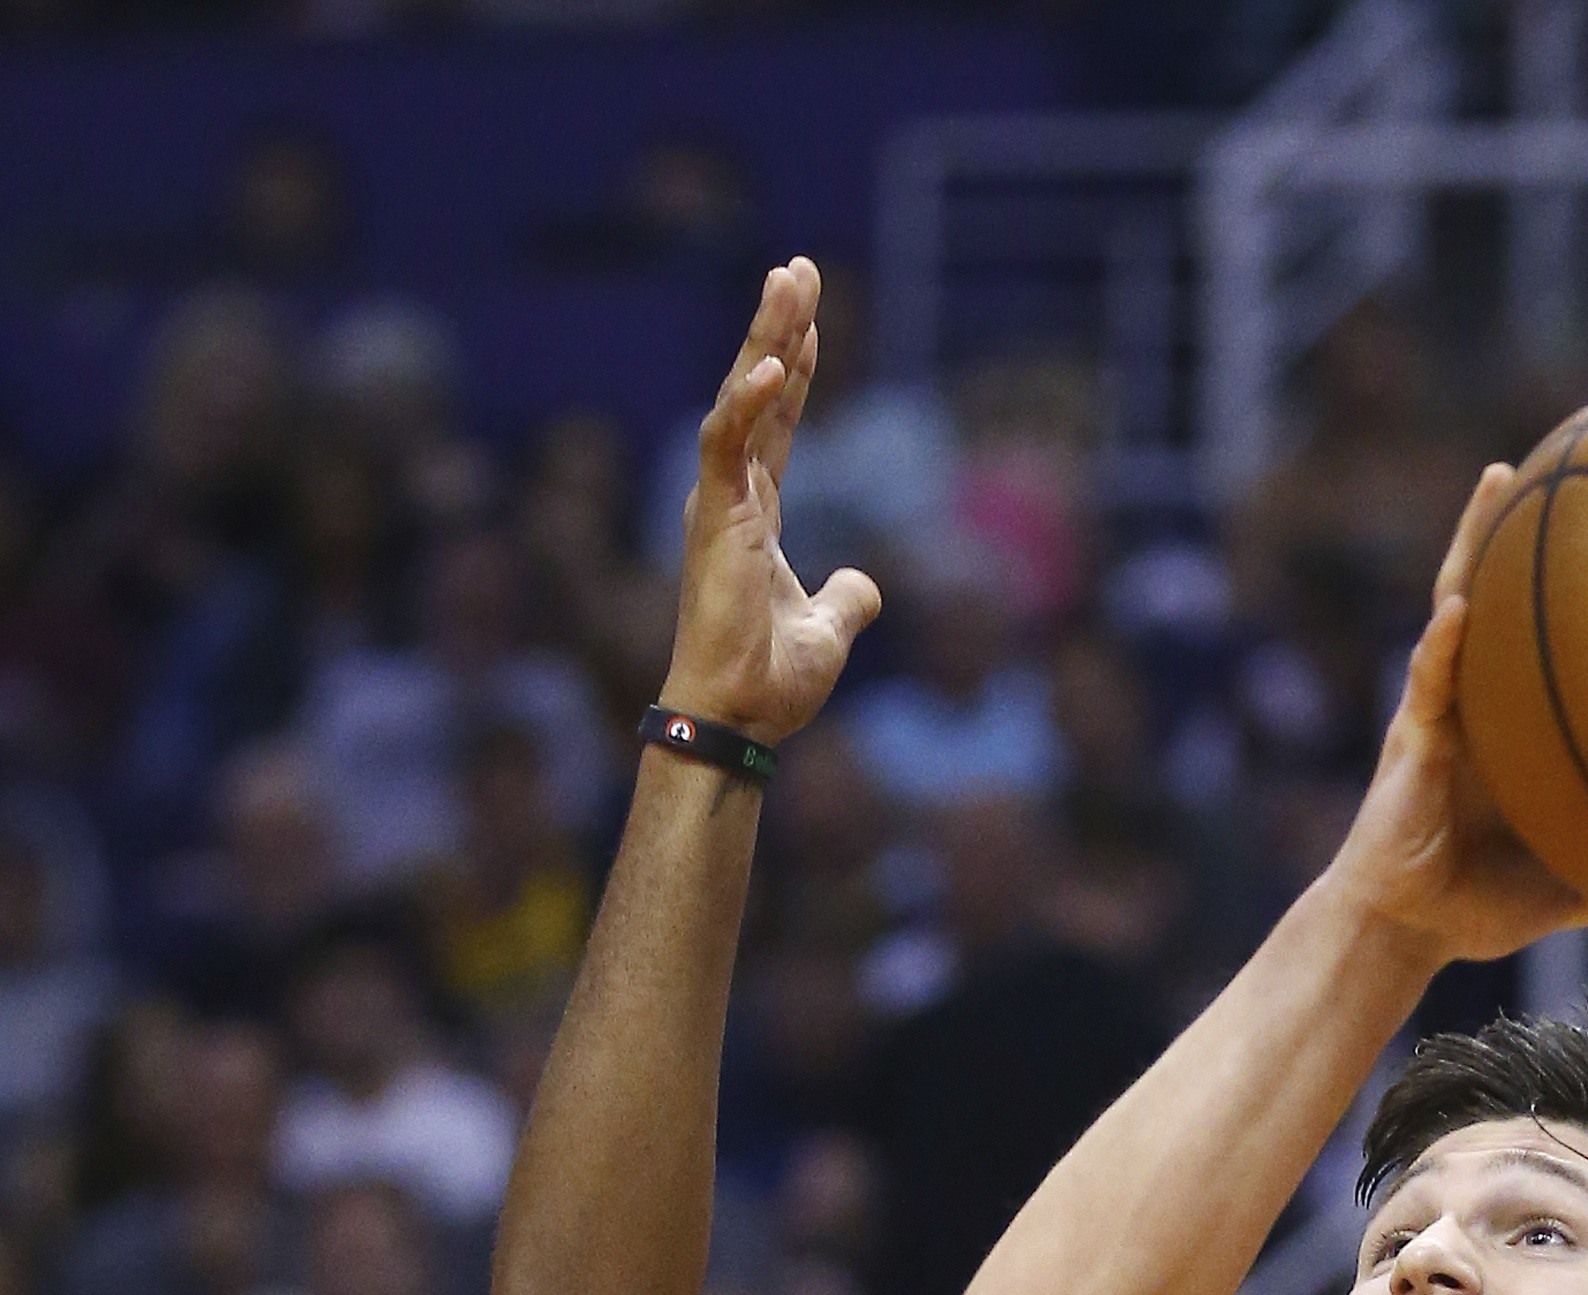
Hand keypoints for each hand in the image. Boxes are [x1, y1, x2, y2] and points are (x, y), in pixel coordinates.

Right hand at [660, 258, 880, 751]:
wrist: (738, 721)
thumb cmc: (768, 684)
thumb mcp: (826, 631)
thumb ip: (847, 600)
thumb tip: (864, 583)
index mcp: (753, 515)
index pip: (777, 426)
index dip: (794, 372)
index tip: (812, 322)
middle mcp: (730, 498)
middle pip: (756, 394)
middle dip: (777, 328)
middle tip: (799, 269)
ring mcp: (718, 504)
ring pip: (740, 399)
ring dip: (765, 338)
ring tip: (790, 281)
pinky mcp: (712, 518)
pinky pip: (726, 444)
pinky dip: (749, 403)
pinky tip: (773, 362)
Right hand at [1326, 466, 1587, 966]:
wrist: (1409, 930)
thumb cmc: (1484, 905)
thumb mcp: (1576, 888)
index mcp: (1522, 719)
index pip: (1555, 627)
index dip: (1586, 568)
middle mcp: (1483, 696)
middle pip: (1509, 585)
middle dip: (1532, 519)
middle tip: (1576, 448)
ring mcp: (1442, 706)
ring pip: (1458, 602)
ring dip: (1473, 540)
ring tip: (1500, 478)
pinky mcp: (1411, 736)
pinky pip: (1428, 679)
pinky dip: (1443, 642)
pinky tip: (1458, 609)